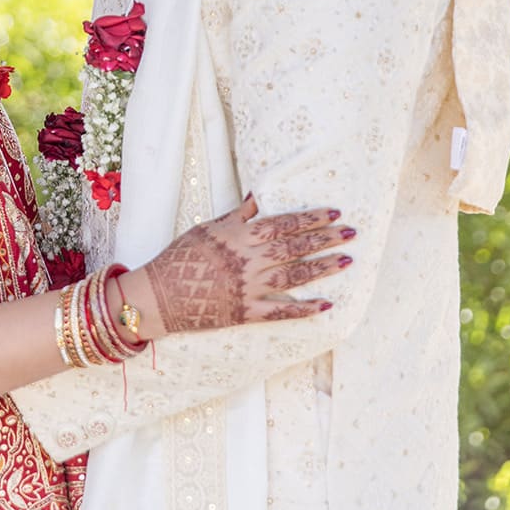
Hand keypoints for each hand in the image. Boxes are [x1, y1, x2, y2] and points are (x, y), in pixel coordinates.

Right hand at [142, 194, 353, 333]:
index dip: (311, 217)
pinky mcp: (247, 313)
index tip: (334, 212)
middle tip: (351, 232)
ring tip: (346, 260)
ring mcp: (249, 288)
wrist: (159, 295)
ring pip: (294, 276)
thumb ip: (237, 214)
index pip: (283, 223)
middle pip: (295, 247)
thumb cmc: (181, 255)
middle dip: (325, 238)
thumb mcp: (208, 227)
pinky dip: (305, 309)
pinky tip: (327, 305)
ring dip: (322, 267)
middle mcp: (249, 261)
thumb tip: (258, 197)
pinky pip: (281, 312)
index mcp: (240, 236)